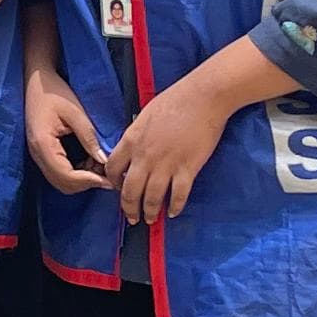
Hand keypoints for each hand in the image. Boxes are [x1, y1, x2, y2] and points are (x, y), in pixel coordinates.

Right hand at [25, 70, 114, 195]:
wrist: (36, 82)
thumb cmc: (54, 92)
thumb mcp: (76, 112)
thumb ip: (89, 138)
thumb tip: (104, 160)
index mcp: (44, 144)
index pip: (66, 175)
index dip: (89, 181)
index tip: (109, 179)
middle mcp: (38, 155)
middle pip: (63, 184)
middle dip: (86, 183)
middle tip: (108, 174)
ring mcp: (38, 155)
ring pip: (61, 181)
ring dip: (82, 179)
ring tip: (100, 166)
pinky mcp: (43, 153)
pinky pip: (59, 172)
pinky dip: (76, 173)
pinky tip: (90, 160)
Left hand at [109, 73, 234, 221]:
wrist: (203, 97)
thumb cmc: (176, 99)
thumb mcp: (145, 115)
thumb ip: (136, 135)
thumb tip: (133, 147)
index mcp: (131, 140)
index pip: (113, 169)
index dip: (113, 183)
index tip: (118, 189)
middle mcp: (144, 156)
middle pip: (129, 190)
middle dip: (128, 208)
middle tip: (131, 217)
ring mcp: (166, 164)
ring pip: (151, 198)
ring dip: (149, 212)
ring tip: (150, 220)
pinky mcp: (187, 168)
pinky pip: (178, 195)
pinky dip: (175, 206)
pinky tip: (174, 212)